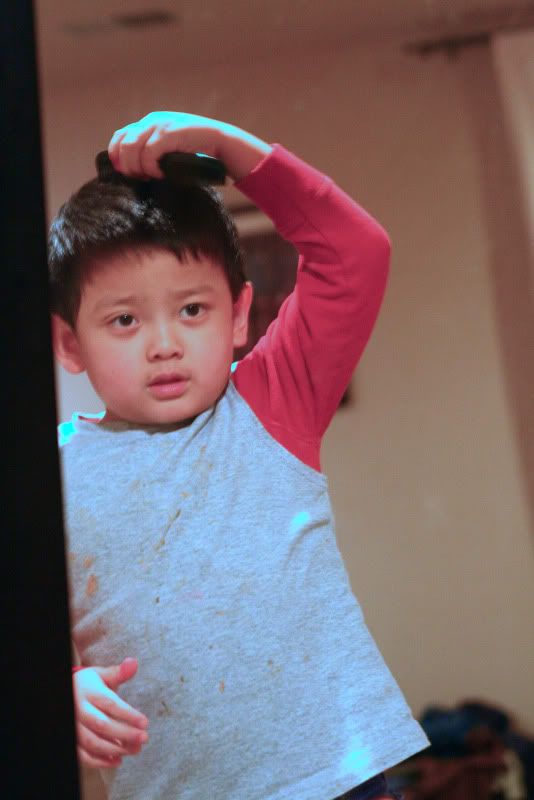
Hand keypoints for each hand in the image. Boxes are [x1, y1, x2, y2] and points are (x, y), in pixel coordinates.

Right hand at [73, 657, 148, 768]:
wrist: (68, 693)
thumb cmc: (89, 684)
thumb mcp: (102, 675)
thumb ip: (118, 672)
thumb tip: (134, 663)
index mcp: (88, 692)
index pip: (110, 704)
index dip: (128, 714)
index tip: (145, 722)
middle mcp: (78, 710)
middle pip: (102, 725)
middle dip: (125, 733)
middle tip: (144, 737)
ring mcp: (73, 727)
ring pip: (93, 742)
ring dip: (115, 748)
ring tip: (135, 749)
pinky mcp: (72, 740)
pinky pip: (83, 755)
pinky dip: (100, 761)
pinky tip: (117, 760)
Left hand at [107, 111, 271, 181]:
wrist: (223, 146)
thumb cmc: (197, 156)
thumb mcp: (169, 154)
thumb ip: (152, 157)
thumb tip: (132, 175)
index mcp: (148, 124)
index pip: (119, 138)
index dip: (117, 158)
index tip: (126, 176)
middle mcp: (151, 121)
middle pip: (122, 144)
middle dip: (127, 167)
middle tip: (141, 181)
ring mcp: (160, 124)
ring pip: (131, 148)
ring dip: (138, 168)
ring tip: (152, 178)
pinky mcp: (170, 132)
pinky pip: (149, 153)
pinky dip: (152, 168)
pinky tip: (163, 174)